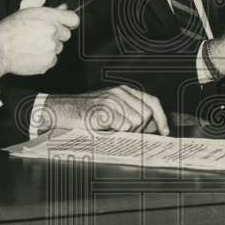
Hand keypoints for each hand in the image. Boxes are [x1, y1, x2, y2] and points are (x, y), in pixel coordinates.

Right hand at [0, 5, 79, 76]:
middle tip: (41, 36)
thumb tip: (63, 8)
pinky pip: (52, 60)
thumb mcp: (28, 13)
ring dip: (50, 47)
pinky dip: (45, 58)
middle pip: (66, 35)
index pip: (73, 19)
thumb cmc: (8, 31)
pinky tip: (32, 54)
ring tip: (33, 46)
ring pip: (58, 48)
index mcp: (48, 17)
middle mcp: (52, 31)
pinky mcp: (48, 61)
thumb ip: (49, 11)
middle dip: (56, 35)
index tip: (66, 24)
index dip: (69, 22)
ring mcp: (51, 48)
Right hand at [37, 86, 169, 135]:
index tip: (164, 131)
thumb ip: (131, 114)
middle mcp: (119, 93)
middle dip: (139, 128)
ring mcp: (111, 100)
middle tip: (121, 131)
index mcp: (124, 91)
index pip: (152, 102)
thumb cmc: (85, 114)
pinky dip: (115, 132)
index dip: (161, 117)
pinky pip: (122, 127)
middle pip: (145, 115)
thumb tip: (153, 126)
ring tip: (108, 129)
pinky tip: (103, 129)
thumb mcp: (111, 110)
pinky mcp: (104, 110)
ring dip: (125, 131)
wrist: (60, 111)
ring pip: (135, 122)